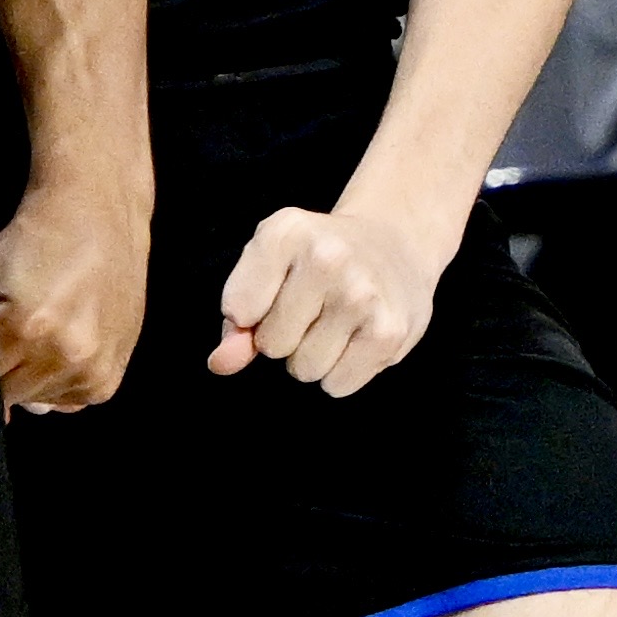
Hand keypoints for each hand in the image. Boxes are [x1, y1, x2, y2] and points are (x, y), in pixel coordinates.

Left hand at [0, 170, 144, 412]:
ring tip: (39, 337)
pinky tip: (62, 346)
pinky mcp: (112, 375)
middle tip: (8, 339)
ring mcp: (93, 368)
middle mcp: (64, 355)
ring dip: (32, 378)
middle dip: (2, 372)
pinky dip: (61, 381)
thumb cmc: (32, 240)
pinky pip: (71, 400)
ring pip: (39, 399)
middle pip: (9, 394)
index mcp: (25, 328)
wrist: (98, 214)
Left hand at [209, 204, 440, 396]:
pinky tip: (358, 336)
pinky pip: (337, 385)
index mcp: (287, 232)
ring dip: (316, 356)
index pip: (238, 310)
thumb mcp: (269, 267)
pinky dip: (343, 372)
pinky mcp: (389, 331)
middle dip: (286, 336)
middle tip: (314, 306)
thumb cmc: (317, 260)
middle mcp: (328, 257)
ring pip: (305, 369)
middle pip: (272, 345)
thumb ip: (236, 319)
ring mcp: (362, 295)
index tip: (276, 289)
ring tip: (337, 321)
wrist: (395, 241)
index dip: (252, 311)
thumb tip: (220, 363)